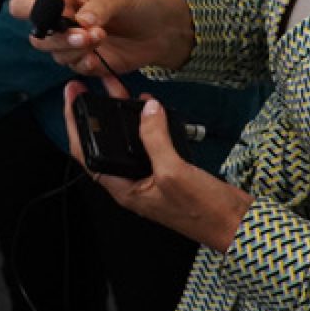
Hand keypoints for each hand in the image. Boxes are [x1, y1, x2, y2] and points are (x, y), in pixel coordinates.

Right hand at [8, 0, 194, 75]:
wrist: (161, 30)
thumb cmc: (137, 5)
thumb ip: (99, 7)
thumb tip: (81, 21)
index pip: (23, 3)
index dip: (28, 9)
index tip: (53, 15)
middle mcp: (60, 23)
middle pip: (37, 38)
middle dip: (60, 39)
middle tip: (86, 34)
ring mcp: (72, 44)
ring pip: (56, 55)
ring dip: (76, 50)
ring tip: (101, 37)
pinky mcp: (85, 62)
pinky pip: (74, 68)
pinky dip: (84, 64)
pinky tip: (98, 57)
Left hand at [63, 71, 248, 251]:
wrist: (238, 225)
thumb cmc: (205, 212)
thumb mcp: (174, 172)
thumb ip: (155, 139)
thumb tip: (147, 109)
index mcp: (124, 188)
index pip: (86, 153)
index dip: (74, 124)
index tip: (71, 97)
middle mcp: (133, 183)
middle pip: (105, 143)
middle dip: (98, 112)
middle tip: (91, 84)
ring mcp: (151, 177)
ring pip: (129, 140)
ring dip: (123, 114)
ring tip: (118, 87)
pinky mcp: (170, 171)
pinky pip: (152, 142)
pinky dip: (149, 123)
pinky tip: (151, 107)